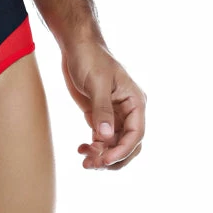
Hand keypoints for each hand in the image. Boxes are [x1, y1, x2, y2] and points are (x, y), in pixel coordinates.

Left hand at [60, 39, 145, 169]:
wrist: (76, 47)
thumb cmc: (91, 59)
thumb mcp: (97, 83)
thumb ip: (102, 110)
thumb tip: (105, 137)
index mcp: (135, 102)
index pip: (136, 134)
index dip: (123, 150)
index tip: (106, 160)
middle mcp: (128, 111)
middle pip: (127, 144)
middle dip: (112, 157)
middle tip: (93, 165)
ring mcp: (114, 115)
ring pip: (113, 144)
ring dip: (101, 155)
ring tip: (85, 162)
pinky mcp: (100, 115)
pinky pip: (101, 138)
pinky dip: (93, 147)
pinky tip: (81, 149)